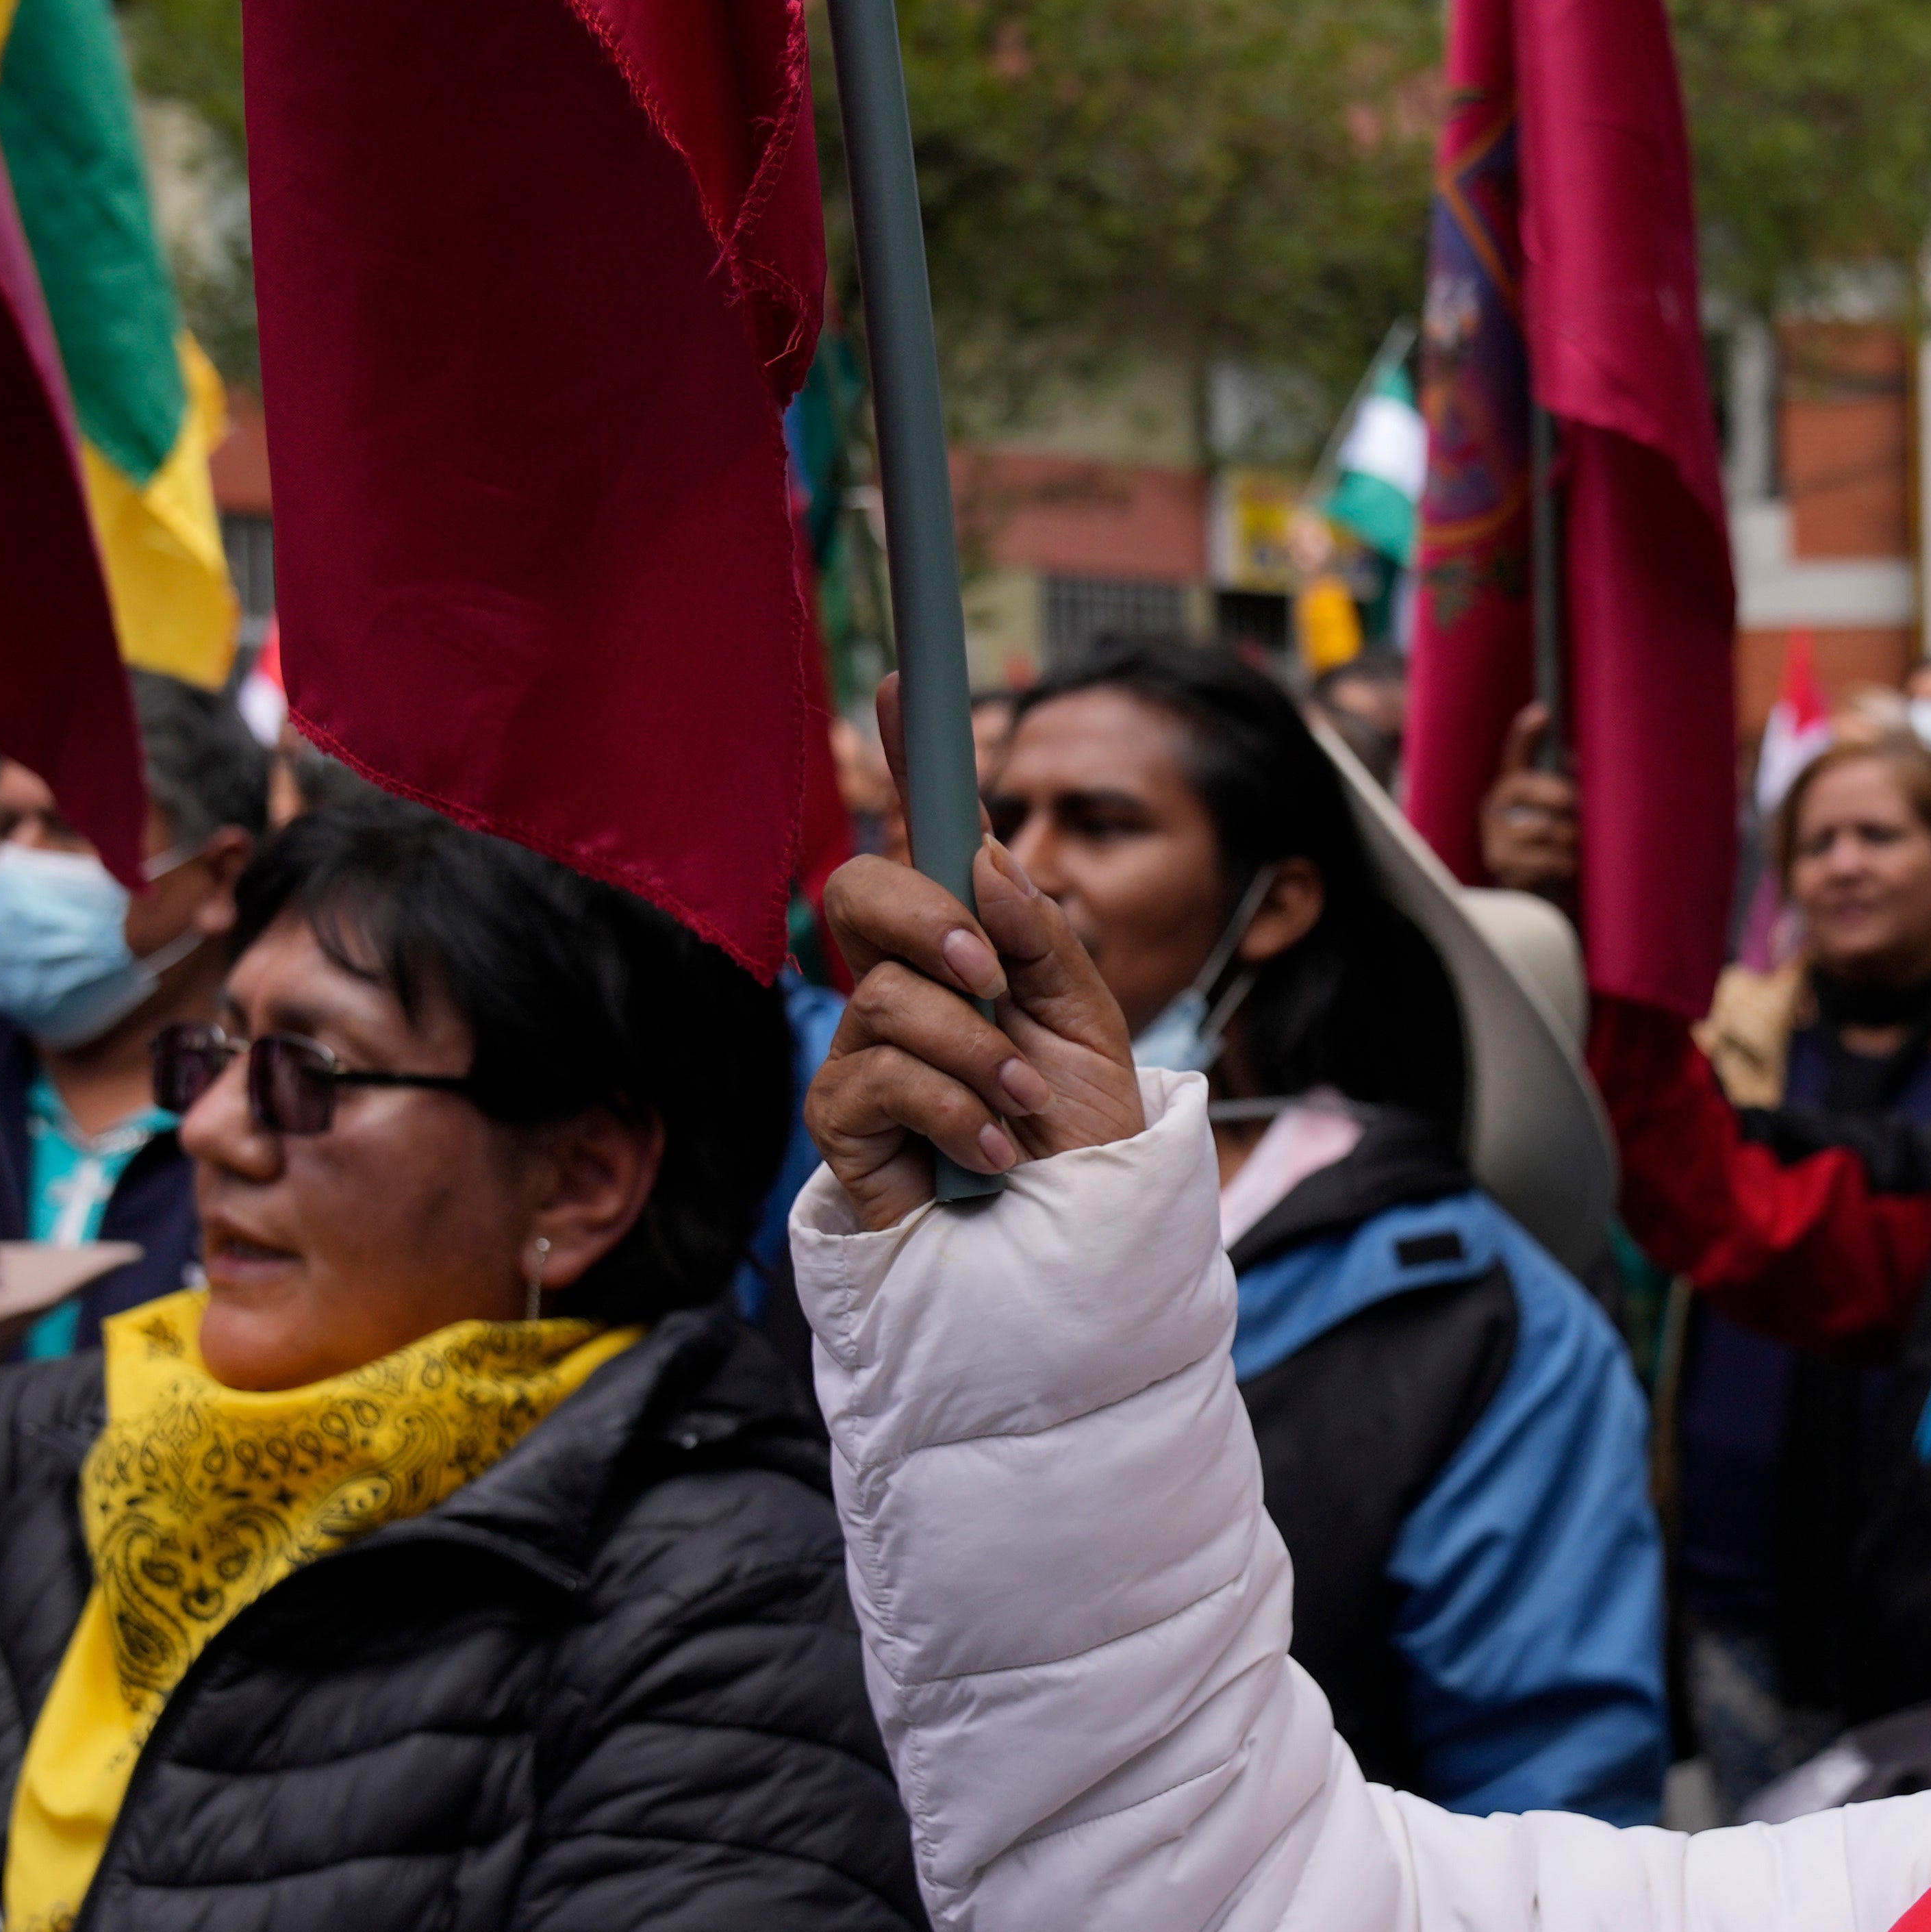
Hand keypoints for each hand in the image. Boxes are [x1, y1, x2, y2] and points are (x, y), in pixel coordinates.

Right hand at [803, 675, 1145, 1228]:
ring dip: (974, 1054)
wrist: (1073, 1247)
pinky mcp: (843, 1120)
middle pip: (860, 892)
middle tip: (991, 980)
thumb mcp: (1087, 1025)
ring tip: (1021, 1109)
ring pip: (882, 994)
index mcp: (962, 948)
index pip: (924, 843)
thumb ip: (1039, 937)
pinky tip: (990, 1154)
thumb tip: (981, 858)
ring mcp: (864, 1050)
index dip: (907, 761)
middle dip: (928, 924)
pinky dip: (951, 1110)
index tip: (904, 684)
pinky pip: (873, 1074)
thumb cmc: (1076, 1142)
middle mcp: (900, 986)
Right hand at [1480, 704, 1579, 892]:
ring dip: (1570, 836)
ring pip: (1543, 826)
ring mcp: (1494, 837)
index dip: (1526, 733)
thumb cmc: (1553, 846)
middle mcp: (1494, 809)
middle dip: (1559, 795)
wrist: (1537, 897)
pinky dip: (1566, 863)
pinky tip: (1570, 867)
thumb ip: (1570, 782)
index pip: (1515, 755)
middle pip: (1525, 786)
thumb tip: (1581, 763)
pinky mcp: (1502, 867)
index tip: (1542, 712)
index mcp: (1509, 789)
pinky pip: (1546, 858)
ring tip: (1580, 844)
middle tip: (1579, 806)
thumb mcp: (1561, 812)